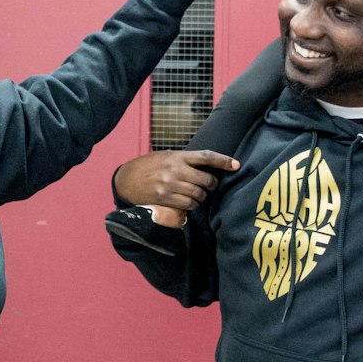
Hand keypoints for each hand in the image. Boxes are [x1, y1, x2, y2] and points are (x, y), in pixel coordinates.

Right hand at [115, 149, 238, 212]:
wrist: (126, 179)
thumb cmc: (148, 166)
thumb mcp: (165, 156)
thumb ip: (184, 161)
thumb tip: (206, 167)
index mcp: (177, 156)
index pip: (206, 156)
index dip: (224, 161)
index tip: (236, 165)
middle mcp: (175, 170)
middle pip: (206, 180)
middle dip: (211, 185)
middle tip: (209, 186)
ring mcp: (170, 185)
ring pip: (199, 195)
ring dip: (202, 197)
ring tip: (197, 195)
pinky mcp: (165, 198)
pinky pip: (188, 205)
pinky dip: (193, 205)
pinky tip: (189, 203)